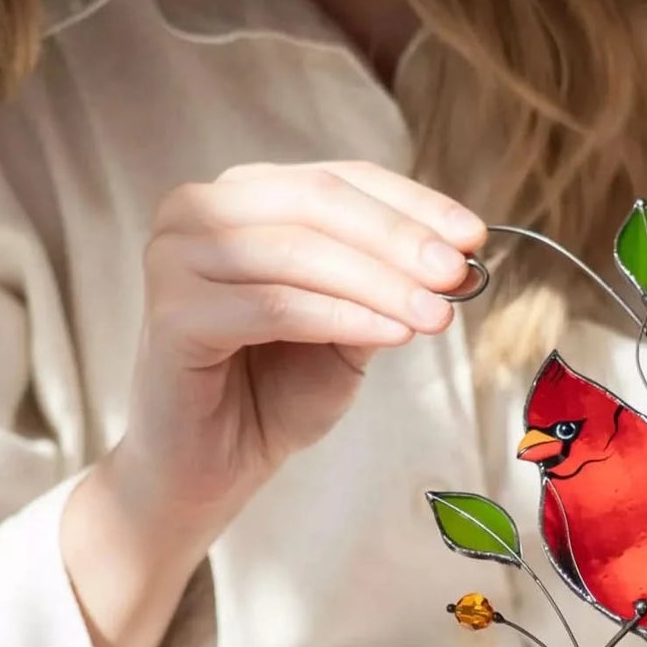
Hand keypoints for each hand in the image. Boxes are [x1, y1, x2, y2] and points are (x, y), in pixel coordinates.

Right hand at [112, 160, 485, 536]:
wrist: (212, 466)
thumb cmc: (275, 390)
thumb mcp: (349, 324)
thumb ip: (389, 284)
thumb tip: (459, 257)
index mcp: (242, 196)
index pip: (341, 180)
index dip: (413, 204)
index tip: (475, 236)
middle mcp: (198, 211)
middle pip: (320, 203)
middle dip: (401, 240)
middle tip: (458, 273)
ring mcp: (175, 257)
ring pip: (301, 253)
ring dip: (382, 285)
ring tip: (438, 317)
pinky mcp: (172, 313)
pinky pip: (277, 307)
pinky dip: (344, 318)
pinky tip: (394, 335)